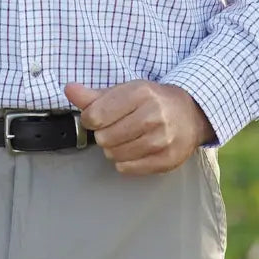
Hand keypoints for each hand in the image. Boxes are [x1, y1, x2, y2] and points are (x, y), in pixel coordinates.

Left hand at [64, 80, 214, 175]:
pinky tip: (133, 149)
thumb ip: (94, 95)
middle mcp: (153, 115)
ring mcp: (162, 140)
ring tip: (125, 138)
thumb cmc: (152, 100)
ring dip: (113, 148)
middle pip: (104, 137)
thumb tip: (68, 89)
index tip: (96, 117)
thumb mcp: (125, 91)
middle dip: (103, 134)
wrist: (190, 113)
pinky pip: (127, 169)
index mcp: (140, 93)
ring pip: (114, 154)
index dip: (89, 119)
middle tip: (114, 128)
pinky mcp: (166, 160)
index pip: (96, 115)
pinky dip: (125, 162)